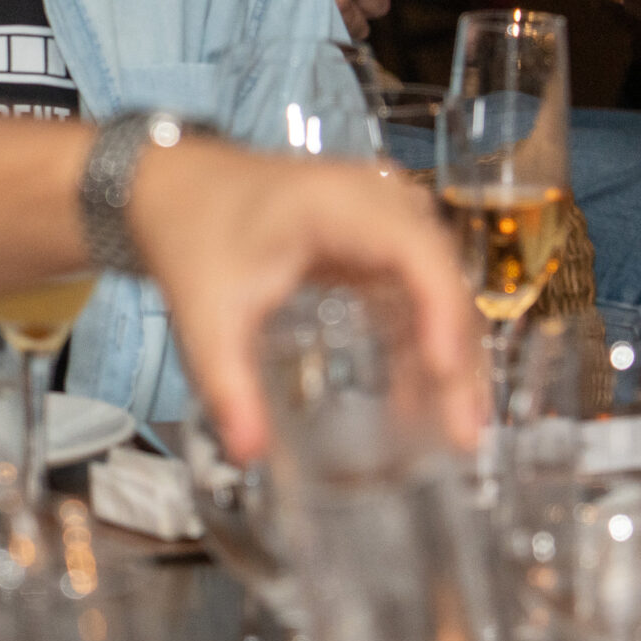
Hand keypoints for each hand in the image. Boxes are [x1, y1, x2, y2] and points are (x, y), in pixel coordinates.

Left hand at [130, 138, 478, 464]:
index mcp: (334, 204)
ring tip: (457, 430)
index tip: (444, 371)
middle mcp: (373, 201)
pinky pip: (418, 291)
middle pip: (441, 273)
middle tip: (463, 431)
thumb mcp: (205, 314)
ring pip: (439, 285)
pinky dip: (425, 342)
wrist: (177, 187)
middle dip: (459, 352)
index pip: (414, 249)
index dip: (441, 307)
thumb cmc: (195, 236)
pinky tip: (423, 400)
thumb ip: (226, 384)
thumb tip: (250, 453)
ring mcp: (381, 218)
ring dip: (452, 353)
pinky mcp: (376, 242)